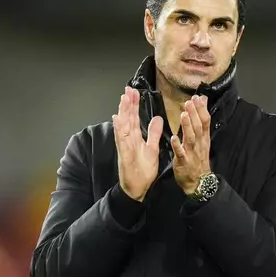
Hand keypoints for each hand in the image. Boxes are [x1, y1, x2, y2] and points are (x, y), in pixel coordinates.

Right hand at [113, 87, 162, 201]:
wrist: (138, 188)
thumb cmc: (143, 170)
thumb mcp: (152, 148)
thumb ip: (154, 133)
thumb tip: (157, 118)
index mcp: (135, 138)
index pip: (134, 118)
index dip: (134, 105)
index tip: (134, 92)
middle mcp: (128, 139)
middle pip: (128, 118)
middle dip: (128, 103)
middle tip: (129, 89)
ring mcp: (125, 146)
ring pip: (123, 125)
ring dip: (123, 112)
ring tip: (124, 98)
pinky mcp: (124, 154)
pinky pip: (121, 140)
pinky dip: (119, 129)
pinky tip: (118, 119)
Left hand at [171, 95, 211, 194]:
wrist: (199, 181)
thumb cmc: (198, 158)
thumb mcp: (203, 139)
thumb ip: (202, 120)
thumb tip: (203, 102)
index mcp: (204, 138)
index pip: (205, 121)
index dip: (201, 109)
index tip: (197, 98)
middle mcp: (199, 144)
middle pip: (199, 127)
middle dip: (194, 114)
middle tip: (189, 102)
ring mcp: (192, 153)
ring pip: (191, 138)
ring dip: (187, 126)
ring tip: (183, 115)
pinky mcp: (183, 162)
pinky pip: (180, 153)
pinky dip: (177, 146)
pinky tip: (174, 138)